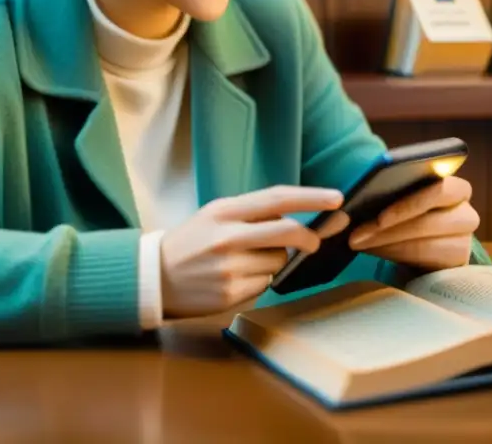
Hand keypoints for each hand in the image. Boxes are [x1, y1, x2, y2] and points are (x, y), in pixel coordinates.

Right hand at [159, 185, 343, 318]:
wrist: (153, 277)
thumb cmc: (191, 242)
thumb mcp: (215, 215)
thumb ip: (253, 214)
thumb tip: (297, 218)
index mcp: (224, 211)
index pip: (277, 199)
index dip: (311, 197)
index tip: (337, 198)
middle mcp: (228, 237)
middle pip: (287, 231)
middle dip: (309, 236)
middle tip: (315, 241)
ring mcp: (229, 268)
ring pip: (278, 261)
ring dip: (272, 261)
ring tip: (243, 262)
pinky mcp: (230, 294)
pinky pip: (264, 284)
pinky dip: (259, 281)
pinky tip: (236, 279)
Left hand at [347, 175, 478, 270]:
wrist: (421, 239)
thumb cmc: (408, 208)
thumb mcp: (402, 195)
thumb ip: (391, 189)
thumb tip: (359, 198)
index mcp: (457, 189)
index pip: (442, 191)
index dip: (411, 205)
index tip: (380, 217)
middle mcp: (466, 213)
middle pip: (430, 223)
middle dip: (389, 231)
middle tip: (355, 236)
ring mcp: (464, 241)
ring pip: (425, 246)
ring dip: (387, 245)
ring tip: (359, 244)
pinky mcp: (456, 263)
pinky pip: (424, 262)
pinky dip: (394, 255)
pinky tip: (373, 251)